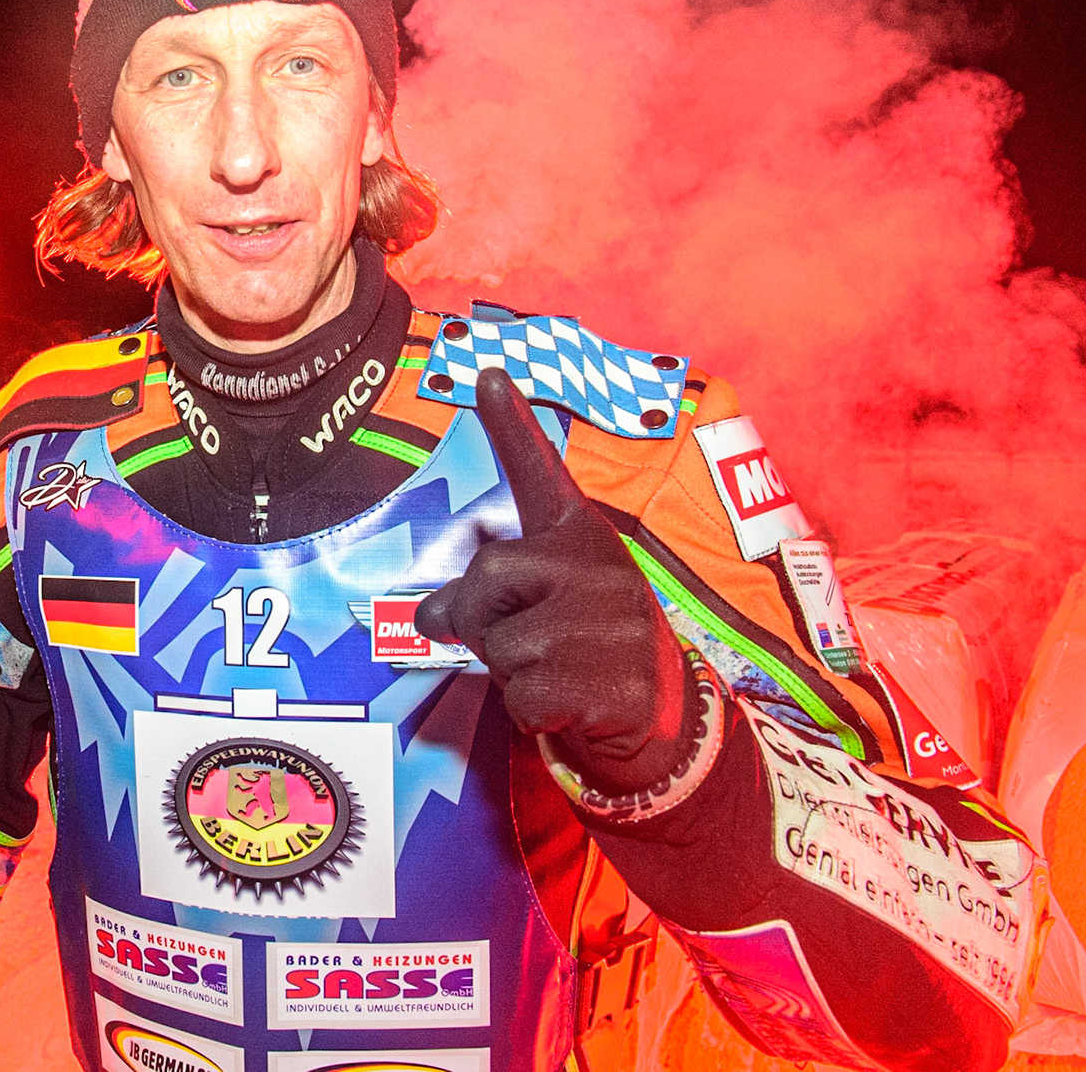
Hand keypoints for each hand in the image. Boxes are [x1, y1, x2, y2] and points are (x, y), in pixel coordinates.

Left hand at [416, 367, 691, 795]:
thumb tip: (425, 616)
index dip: (511, 423)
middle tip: (526, 641)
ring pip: (498, 642)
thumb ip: (483, 596)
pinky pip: (521, 693)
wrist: (659, 713)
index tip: (488, 373)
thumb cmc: (584, 646)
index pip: (538, 472)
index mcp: (577, 535)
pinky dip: (531, 709)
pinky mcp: (604, 675)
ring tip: (560, 670)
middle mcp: (594, 562)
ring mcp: (604, 618)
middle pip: (484, 574)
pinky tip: (570, 702)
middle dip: (482, 617)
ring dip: (511, 670)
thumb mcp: (539, 607)